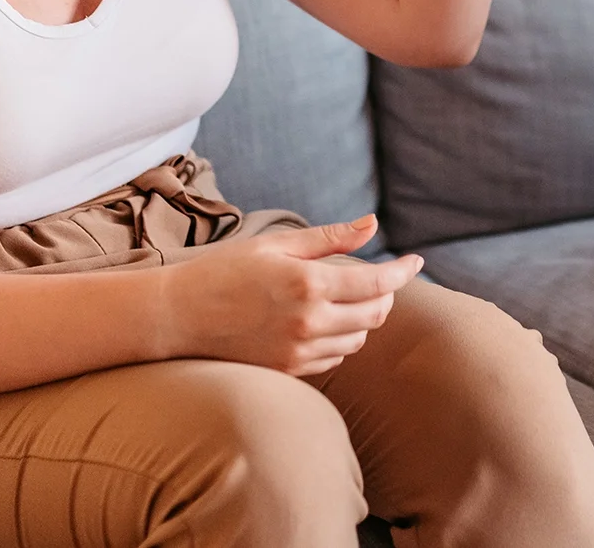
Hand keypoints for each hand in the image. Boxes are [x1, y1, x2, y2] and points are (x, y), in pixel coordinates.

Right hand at [165, 214, 423, 375]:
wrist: (176, 318)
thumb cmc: (223, 271)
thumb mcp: (275, 244)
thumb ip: (329, 238)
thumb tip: (372, 224)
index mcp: (308, 284)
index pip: (378, 283)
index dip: (403, 272)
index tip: (416, 261)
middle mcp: (308, 322)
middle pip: (375, 314)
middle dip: (385, 295)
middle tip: (377, 278)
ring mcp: (298, 351)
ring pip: (358, 339)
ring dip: (362, 318)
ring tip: (344, 298)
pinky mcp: (288, 370)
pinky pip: (334, 358)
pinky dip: (341, 339)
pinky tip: (324, 322)